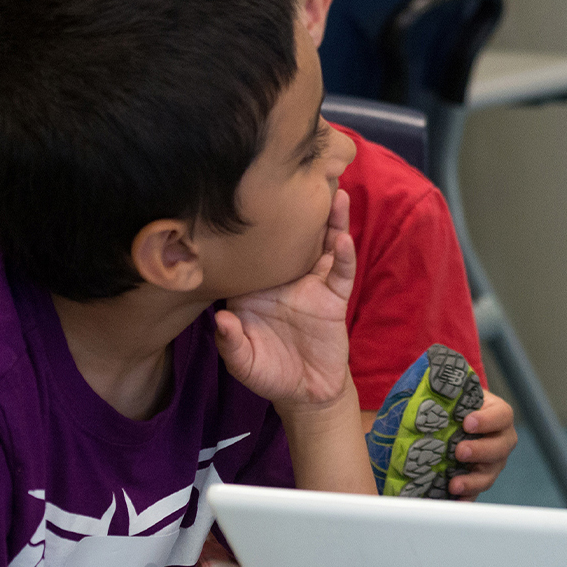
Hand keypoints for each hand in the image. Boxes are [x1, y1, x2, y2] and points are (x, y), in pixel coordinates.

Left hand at [217, 190, 357, 409]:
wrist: (305, 392)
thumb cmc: (269, 373)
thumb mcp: (243, 363)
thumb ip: (231, 344)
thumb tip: (221, 320)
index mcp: (255, 288)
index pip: (251, 251)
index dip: (250, 226)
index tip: (248, 196)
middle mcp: (283, 278)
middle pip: (291, 238)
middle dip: (296, 209)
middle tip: (299, 175)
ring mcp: (311, 284)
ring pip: (322, 245)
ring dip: (330, 220)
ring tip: (334, 192)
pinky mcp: (334, 297)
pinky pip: (341, 272)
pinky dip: (344, 255)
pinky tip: (344, 238)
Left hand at [449, 389, 518, 499]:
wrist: (449, 424)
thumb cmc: (453, 405)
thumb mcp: (452, 392)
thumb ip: (444, 388)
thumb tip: (427, 374)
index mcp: (497, 414)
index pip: (502, 415)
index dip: (488, 420)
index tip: (467, 422)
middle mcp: (500, 439)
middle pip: (501, 447)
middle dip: (480, 451)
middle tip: (459, 451)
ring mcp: (491, 462)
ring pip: (490, 473)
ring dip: (473, 480)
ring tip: (454, 483)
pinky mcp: (478, 481)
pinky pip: (476, 493)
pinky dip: (466, 498)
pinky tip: (454, 500)